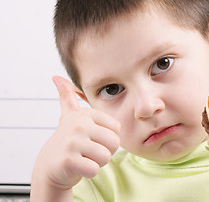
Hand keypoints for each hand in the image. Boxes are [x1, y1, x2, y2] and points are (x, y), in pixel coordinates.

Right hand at [31, 76, 119, 198]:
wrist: (49, 166)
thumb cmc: (68, 141)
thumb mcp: (69, 116)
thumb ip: (68, 97)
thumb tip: (57, 77)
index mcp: (86, 113)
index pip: (117, 129)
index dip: (108, 139)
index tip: (92, 139)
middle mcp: (79, 124)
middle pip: (114, 143)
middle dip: (105, 152)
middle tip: (88, 151)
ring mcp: (72, 142)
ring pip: (106, 157)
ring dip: (97, 162)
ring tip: (83, 158)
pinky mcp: (68, 161)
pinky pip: (94, 169)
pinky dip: (89, 172)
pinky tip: (77, 167)